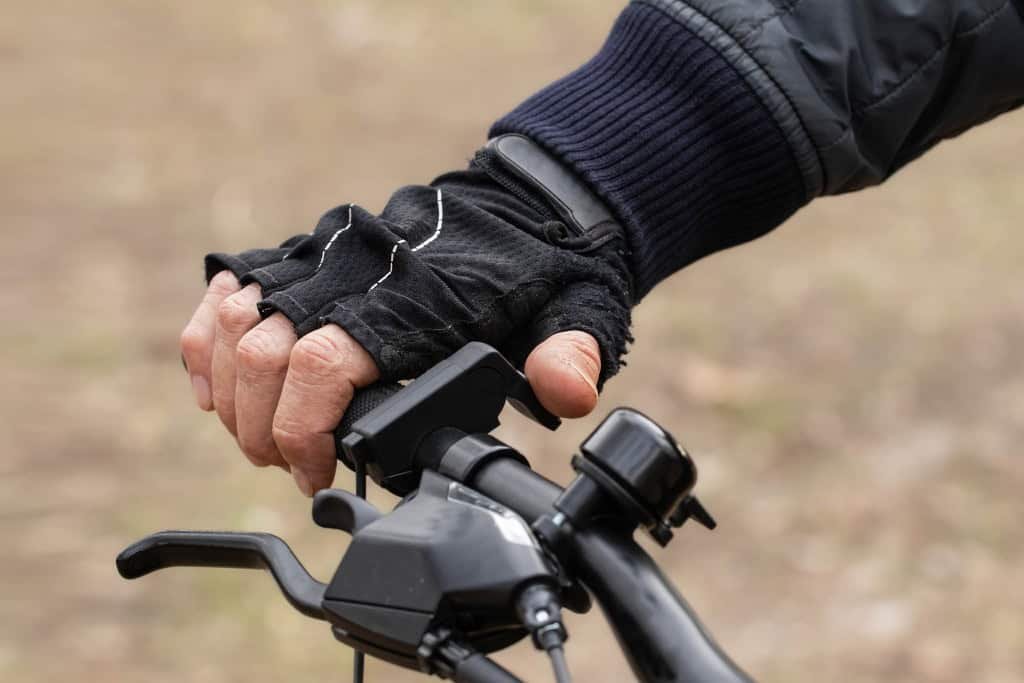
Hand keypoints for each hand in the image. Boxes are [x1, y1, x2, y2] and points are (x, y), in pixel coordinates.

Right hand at [181, 272, 605, 496]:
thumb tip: (565, 391)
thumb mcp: (575, 313)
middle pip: (264, 352)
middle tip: (292, 468)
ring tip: (263, 441)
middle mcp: (352, 272)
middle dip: (262, 429)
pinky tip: (216, 392)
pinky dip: (208, 344)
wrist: (520, 208)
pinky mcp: (305, 250)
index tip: (316, 473)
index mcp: (410, 298)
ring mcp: (322, 255)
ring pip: (236, 323)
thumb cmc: (541, 273)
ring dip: (233, 395)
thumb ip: (570, 355)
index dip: (302, 432)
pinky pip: (227, 292)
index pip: (322, 365)